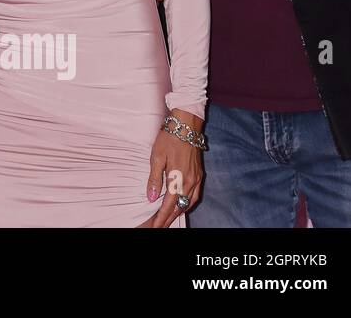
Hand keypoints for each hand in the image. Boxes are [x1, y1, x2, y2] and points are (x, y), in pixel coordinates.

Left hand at [140, 111, 203, 227]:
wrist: (186, 125)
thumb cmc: (169, 139)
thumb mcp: (156, 157)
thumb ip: (154, 179)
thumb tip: (150, 197)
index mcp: (178, 179)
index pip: (169, 205)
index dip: (161, 217)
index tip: (155, 226)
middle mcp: (190, 182)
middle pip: (180, 207)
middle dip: (169, 218)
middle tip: (160, 225)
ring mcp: (197, 179)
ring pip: (189, 203)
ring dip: (179, 212)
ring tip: (169, 218)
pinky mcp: (199, 174)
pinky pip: (195, 195)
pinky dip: (188, 203)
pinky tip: (182, 205)